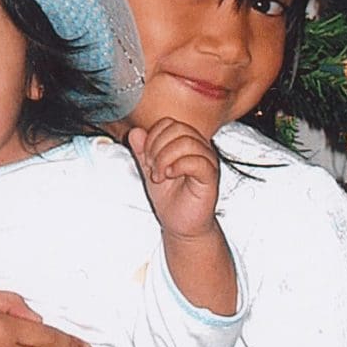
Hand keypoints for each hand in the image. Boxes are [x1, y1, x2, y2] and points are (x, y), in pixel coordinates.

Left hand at [128, 117, 219, 239]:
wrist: (180, 224)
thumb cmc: (169, 196)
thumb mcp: (149, 169)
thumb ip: (142, 150)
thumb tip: (136, 131)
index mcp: (186, 142)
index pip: (169, 123)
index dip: (152, 137)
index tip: (146, 158)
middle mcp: (200, 148)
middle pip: (178, 128)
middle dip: (157, 146)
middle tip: (151, 166)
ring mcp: (207, 161)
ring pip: (188, 142)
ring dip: (165, 157)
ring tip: (159, 175)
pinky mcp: (211, 177)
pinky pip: (198, 161)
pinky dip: (178, 166)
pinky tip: (169, 176)